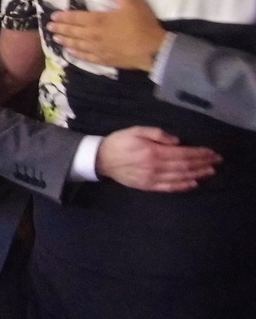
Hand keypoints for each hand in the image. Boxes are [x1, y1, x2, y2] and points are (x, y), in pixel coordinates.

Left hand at [47, 0, 166, 71]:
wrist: (153, 50)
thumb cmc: (142, 24)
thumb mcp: (131, 1)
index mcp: (98, 20)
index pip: (76, 18)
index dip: (64, 17)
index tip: (53, 17)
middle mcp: (94, 36)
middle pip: (73, 32)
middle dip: (60, 29)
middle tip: (49, 28)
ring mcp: (98, 49)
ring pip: (77, 45)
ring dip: (65, 41)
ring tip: (55, 39)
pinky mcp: (105, 60)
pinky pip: (86, 58)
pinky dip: (76, 54)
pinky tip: (71, 53)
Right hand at [97, 126, 220, 191]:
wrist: (101, 159)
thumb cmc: (119, 141)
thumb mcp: (136, 130)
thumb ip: (157, 133)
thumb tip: (178, 141)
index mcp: (153, 151)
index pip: (182, 153)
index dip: (199, 153)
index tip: (212, 152)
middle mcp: (155, 167)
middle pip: (185, 166)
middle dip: (202, 163)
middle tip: (217, 162)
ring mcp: (152, 178)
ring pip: (180, 177)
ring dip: (197, 174)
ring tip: (210, 172)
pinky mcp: (148, 186)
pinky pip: (169, 188)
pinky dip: (183, 186)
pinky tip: (193, 183)